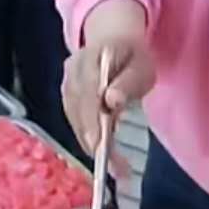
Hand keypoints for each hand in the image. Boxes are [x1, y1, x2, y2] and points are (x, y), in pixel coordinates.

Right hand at [61, 0, 155, 154]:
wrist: (113, 40)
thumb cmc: (132, 55)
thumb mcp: (141, 65)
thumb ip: (128, 82)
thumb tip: (111, 101)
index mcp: (92, 58)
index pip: (88, 93)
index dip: (92, 121)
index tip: (101, 146)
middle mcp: (72, 71)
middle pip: (78, 110)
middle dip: (94, 140)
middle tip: (114, 168)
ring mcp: (66, 83)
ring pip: (74, 119)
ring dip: (91, 144)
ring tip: (113, 166)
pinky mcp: (66, 96)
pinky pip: (73, 120)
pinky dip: (87, 138)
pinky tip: (102, 152)